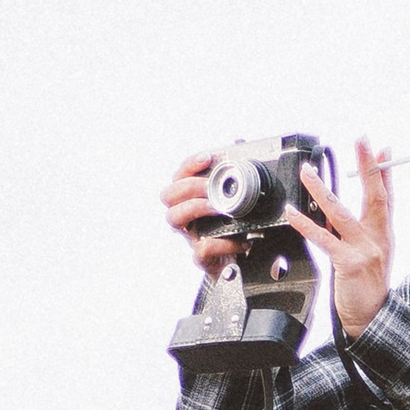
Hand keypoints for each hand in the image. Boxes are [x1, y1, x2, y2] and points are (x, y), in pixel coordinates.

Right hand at [163, 149, 235, 278]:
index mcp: (190, 200)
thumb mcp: (235, 201)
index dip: (190, 165)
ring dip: (195, 207)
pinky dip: (223, 243)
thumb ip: (234, 175)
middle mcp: (185, 216)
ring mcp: (190, 236)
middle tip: (211, 187)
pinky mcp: (201, 257)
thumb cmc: (232, 228)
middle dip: (189, 186)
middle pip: (167, 195)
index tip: (208, 157)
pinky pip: (202, 249)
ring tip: (219, 208)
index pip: (178, 177)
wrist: (237, 265)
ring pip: (173, 218)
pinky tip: (242, 240)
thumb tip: (239, 144)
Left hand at [287, 136, 395, 334]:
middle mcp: (377, 239)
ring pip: (341, 213)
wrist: (372, 320)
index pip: (386, 197)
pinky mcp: (349, 264)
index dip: (384, 172)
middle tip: (363, 142)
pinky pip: (324, 239)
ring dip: (323, 189)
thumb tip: (336, 211)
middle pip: (374, 196)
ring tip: (308, 172)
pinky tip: (294, 213)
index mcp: (382, 235)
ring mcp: (365, 251)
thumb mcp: (369, 255)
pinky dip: (306, 224)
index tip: (381, 149)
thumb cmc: (366, 288)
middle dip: (368, 166)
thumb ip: (357, 231)